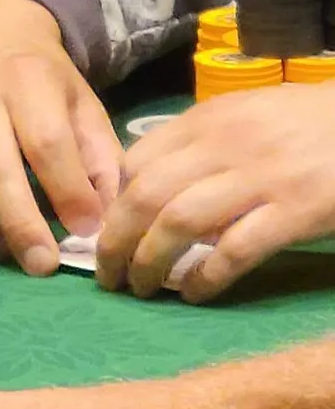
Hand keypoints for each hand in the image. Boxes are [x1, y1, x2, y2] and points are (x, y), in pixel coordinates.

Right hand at [0, 1, 123, 273]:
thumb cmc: (40, 80)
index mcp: (25, 80)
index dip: (68, 191)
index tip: (88, 229)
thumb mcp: (82, 103)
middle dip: (19, 224)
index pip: (45, 141)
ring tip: (4, 253)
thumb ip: (101, 159)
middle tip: (43, 265)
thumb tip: (105, 220)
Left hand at [98, 83, 334, 300]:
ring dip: (149, 262)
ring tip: (139, 287)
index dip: (112, 202)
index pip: (135, 162)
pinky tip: (193, 293)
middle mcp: (222, 147)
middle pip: (145, 195)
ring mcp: (259, 179)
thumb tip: (148, 178)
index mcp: (205, 122)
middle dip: (115, 240)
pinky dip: (207, 276)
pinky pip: (236, 250)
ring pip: (179, 222)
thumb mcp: (241, 114)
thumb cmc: (303, 121)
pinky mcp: (296, 211)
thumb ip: (199, 142)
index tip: (104, 232)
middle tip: (106, 273)